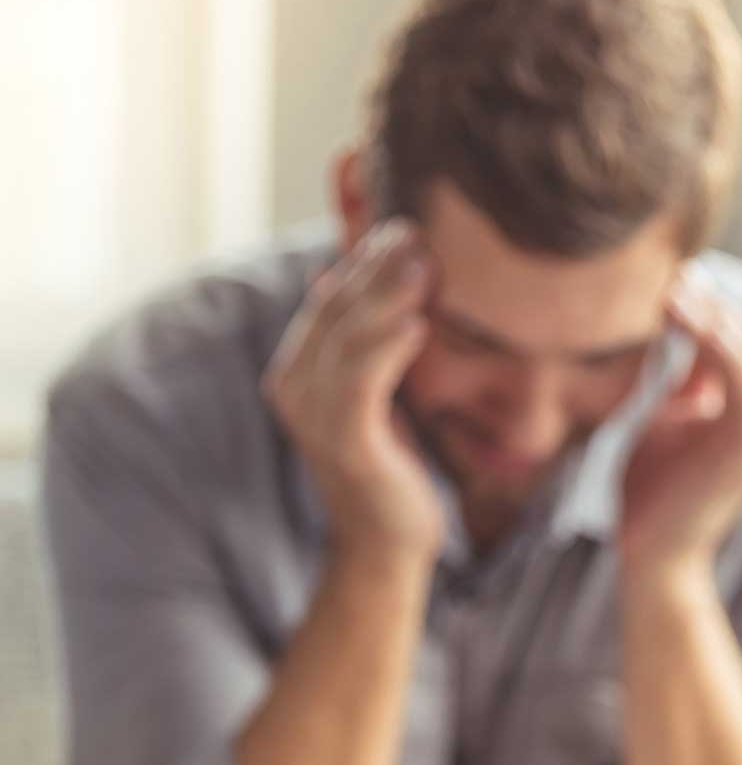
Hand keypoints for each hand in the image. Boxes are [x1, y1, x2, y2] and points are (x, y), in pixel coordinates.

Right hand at [264, 220, 440, 559]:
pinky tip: (419, 324)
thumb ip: (364, 342)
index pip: (329, 297)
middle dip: (376, 266)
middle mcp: (294, 385)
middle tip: (417, 229)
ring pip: (348, 338)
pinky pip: (362, 384)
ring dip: (387, 297)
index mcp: (299, 367)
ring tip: (424, 263)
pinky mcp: (344, 441)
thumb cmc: (389, 461)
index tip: (405, 224)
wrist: (385, 541)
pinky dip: (388, 350)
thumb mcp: (375, 391)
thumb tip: (337, 275)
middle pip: (335, 309)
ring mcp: (313, 414)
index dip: (364, 259)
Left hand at [618, 285, 741, 566]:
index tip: (669, 278)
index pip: (737, 347)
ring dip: (714, 318)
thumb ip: (684, 382)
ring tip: (676, 289)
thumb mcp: (668, 421)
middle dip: (711, 305)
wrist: (654, 554)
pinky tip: (690, 318)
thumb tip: (685, 332)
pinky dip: (720, 346)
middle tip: (672, 273)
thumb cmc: (654, 491)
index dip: (707, 311)